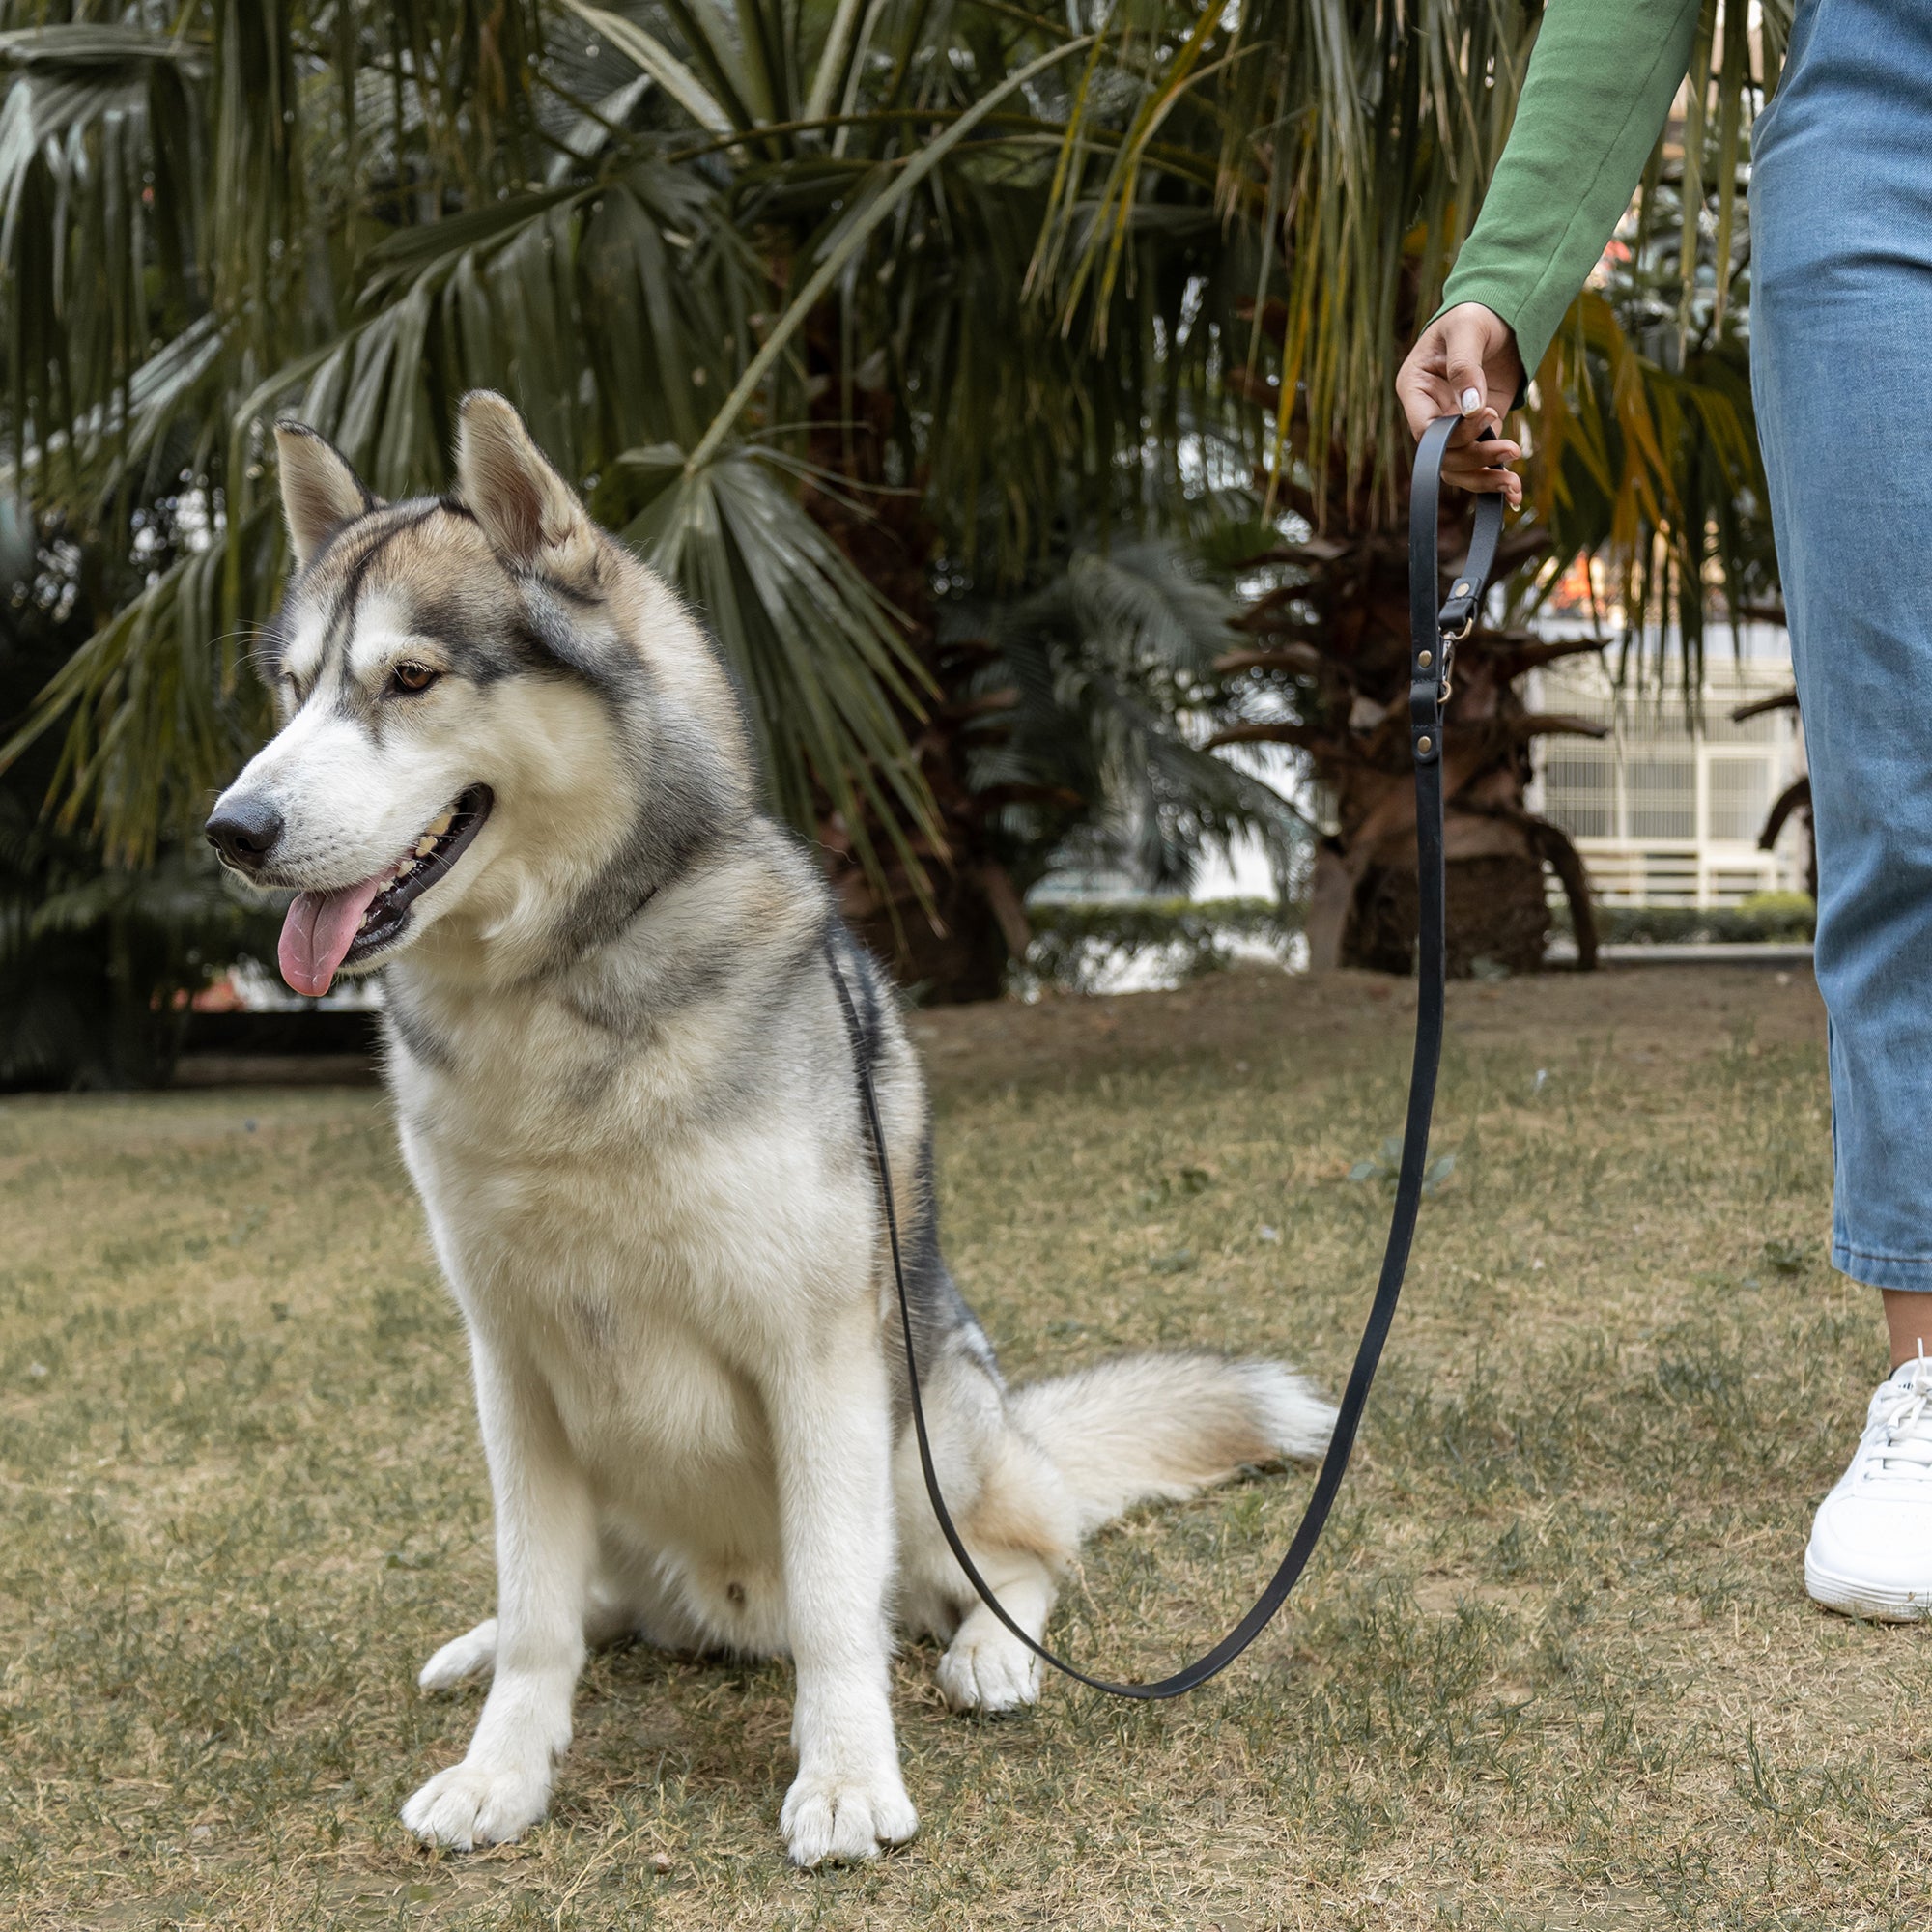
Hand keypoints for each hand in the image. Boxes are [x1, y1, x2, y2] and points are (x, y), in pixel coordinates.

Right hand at [1395, 302, 1525, 505]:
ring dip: (1485, 477)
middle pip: (1443, 456)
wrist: (1498, 312)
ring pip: (1458, 468)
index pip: (1425, 430)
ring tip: (1514, 480)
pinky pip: (1480, 462)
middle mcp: (1429, 414)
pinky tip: (1515, 492)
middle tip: (1511, 450)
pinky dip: (1495, 478)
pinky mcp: (1477, 431)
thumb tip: (1471, 408)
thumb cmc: (1475, 313)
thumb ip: (1465, 366)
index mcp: (1415, 390)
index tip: (1487, 415)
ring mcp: (1453, 426)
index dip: (1452, 434)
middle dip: (1475, 458)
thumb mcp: (1467, 329)